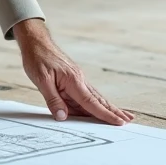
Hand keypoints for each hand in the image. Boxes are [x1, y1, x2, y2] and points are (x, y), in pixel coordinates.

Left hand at [12, 19, 132, 125]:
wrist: (36, 42)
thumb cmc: (38, 58)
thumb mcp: (41, 80)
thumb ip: (53, 100)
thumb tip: (63, 117)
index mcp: (73, 81)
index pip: (92, 102)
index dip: (105, 115)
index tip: (119, 122)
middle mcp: (79, 80)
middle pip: (99, 100)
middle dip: (114, 112)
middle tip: (129, 121)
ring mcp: (78, 79)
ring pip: (95, 98)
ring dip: (108, 108)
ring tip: (122, 116)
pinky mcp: (73, 79)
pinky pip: (86, 95)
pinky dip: (95, 103)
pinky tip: (100, 108)